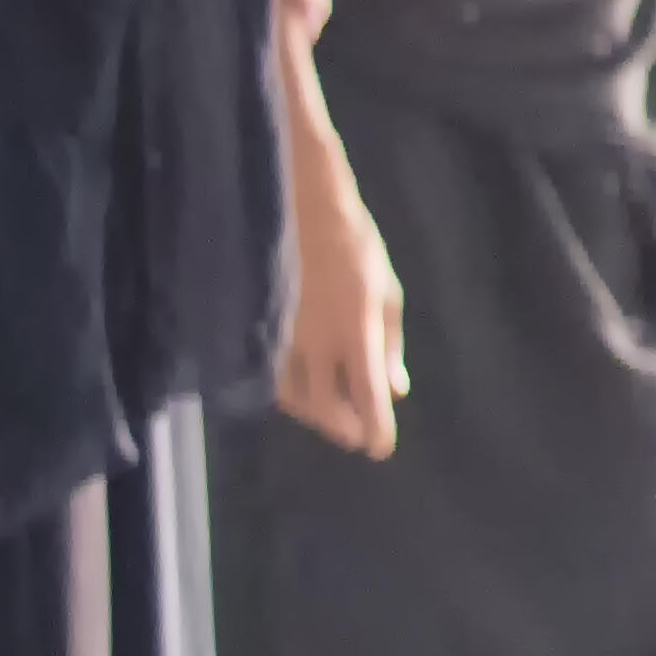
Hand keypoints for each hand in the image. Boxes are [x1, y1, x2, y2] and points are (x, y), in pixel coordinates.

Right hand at [278, 138, 409, 460]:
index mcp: (356, 332)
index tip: (379, 448)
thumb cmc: (355, 246)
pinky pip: (268, 374)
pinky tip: (295, 390)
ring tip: (328, 415)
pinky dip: (284, 392)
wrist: (300, 206)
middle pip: (325, 407)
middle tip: (355, 435)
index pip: (367, 397)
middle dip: (342, 428)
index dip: (375, 430)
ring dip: (313, 414)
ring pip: (292, 397)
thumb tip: (395, 389)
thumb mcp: (387, 292)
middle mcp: (317, 343)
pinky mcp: (260, 328)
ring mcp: (284, 337)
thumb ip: (390, 344)